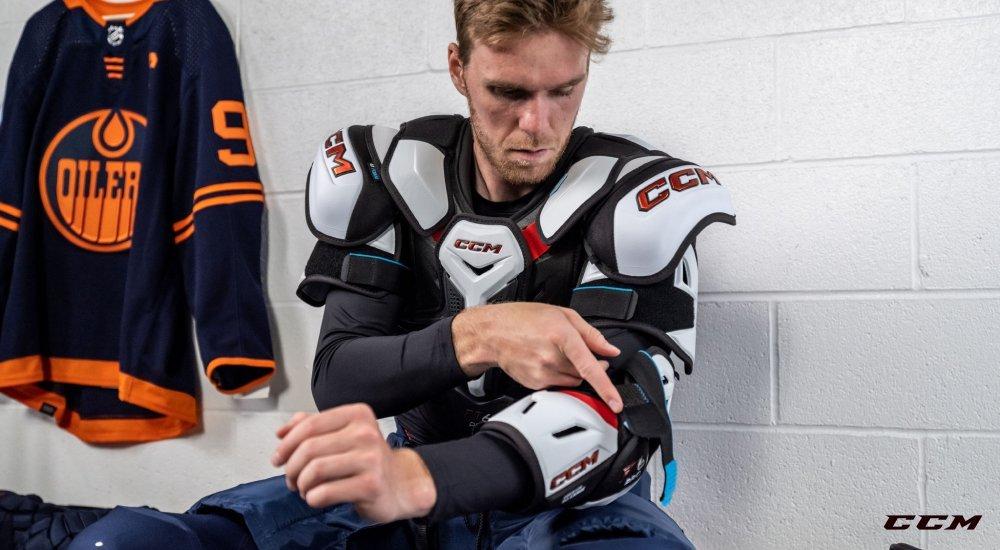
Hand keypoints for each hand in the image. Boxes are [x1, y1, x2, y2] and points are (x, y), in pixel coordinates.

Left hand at [271, 405, 436, 521]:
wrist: (401, 484)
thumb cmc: (367, 459)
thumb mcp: (343, 434)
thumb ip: (313, 426)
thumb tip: (281, 432)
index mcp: (357, 414)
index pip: (309, 425)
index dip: (286, 444)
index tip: (278, 458)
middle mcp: (366, 433)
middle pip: (309, 448)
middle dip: (291, 467)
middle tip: (291, 478)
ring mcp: (371, 459)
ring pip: (315, 470)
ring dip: (301, 484)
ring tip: (304, 489)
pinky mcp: (371, 485)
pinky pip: (325, 492)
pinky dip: (312, 498)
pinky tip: (316, 498)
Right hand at [452, 303, 622, 411]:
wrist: (492, 333)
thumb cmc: (523, 319)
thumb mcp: (562, 314)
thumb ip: (591, 333)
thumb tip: (610, 350)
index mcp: (561, 335)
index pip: (589, 367)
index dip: (605, 387)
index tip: (616, 402)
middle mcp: (551, 357)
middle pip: (583, 374)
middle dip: (589, 366)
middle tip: (581, 353)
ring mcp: (541, 373)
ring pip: (572, 381)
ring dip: (573, 371)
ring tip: (558, 354)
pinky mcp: (534, 384)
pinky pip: (558, 385)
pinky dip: (558, 375)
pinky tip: (545, 361)